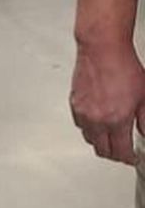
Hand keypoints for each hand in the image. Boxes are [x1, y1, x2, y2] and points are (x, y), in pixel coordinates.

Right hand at [70, 40, 144, 163]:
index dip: (129, 158)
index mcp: (117, 119)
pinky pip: (80, 125)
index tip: (133, 158)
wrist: (102, 49)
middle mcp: (97, 119)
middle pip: (102, 150)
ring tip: (109, 138)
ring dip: (100, 142)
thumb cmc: (123, 66)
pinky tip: (97, 122)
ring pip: (89, 139)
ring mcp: (83, 113)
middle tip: (122, 152)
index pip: (121, 151)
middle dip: (114, 155)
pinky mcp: (74, 104)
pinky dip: (89, 128)